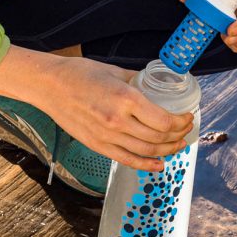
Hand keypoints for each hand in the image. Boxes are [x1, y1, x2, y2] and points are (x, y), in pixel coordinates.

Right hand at [33, 57, 193, 170]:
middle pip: (159, 138)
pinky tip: (159, 164)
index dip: (181, 122)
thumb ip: (137, 81)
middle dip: (178, 135)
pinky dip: (146, 165)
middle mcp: (118, 121)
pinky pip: (127, 160)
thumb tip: (156, 85)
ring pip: (147, 151)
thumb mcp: (115, 71)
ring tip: (177, 144)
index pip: (164, 121)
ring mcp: (107, 137)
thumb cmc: (79, 74)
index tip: (188, 117)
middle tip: (186, 130)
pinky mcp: (98, 146)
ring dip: (168, 150)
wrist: (49, 86)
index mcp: (125, 99)